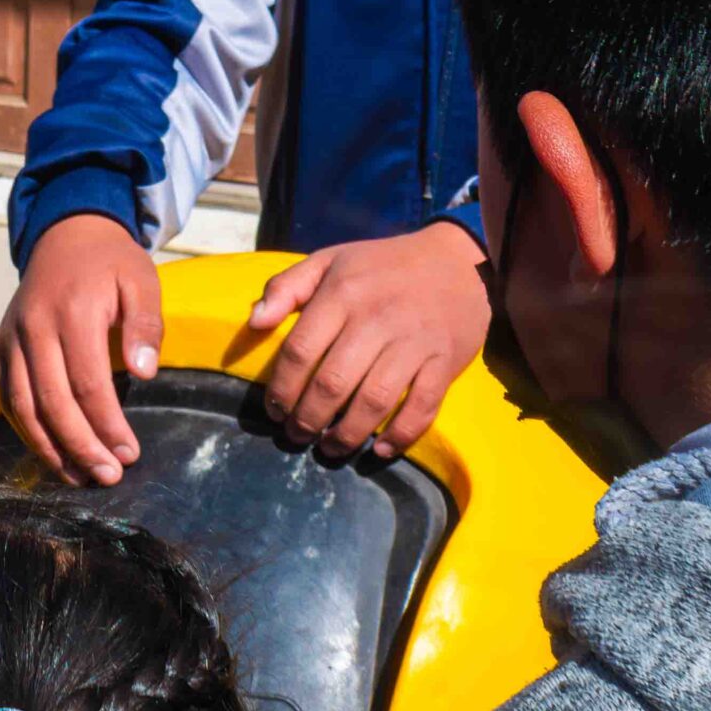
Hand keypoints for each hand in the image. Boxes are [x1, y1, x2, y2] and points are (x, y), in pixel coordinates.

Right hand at [0, 213, 161, 485]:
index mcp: (72, 311)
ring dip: (50, 448)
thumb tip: (144, 372)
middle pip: (52, 401)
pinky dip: (27, 430)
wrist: (65, 233)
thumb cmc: (111, 262)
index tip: (129, 454)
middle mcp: (34, 327)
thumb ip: (145, 325)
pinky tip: (52, 453)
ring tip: (79, 478)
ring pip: (23, 405)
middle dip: (80, 446)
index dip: (107, 424)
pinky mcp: (2, 346)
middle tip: (108, 477)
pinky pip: (10, 396)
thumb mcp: (141, 281)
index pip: (88, 383)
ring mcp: (12, 337)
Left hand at [250, 220, 490, 460]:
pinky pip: (422, 407)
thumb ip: (285, 288)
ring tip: (329, 448)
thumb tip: (254, 323)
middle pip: (333, 383)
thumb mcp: (328, 261)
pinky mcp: (445, 361)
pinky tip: (378, 450)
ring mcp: (413, 342)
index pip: (299, 351)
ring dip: (347, 434)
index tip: (273, 411)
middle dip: (308, 419)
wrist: (456, 260)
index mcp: (341, 294)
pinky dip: (400, 435)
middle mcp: (376, 319)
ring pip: (374, 401)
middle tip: (296, 435)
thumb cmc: (382, 266)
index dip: (281, 388)